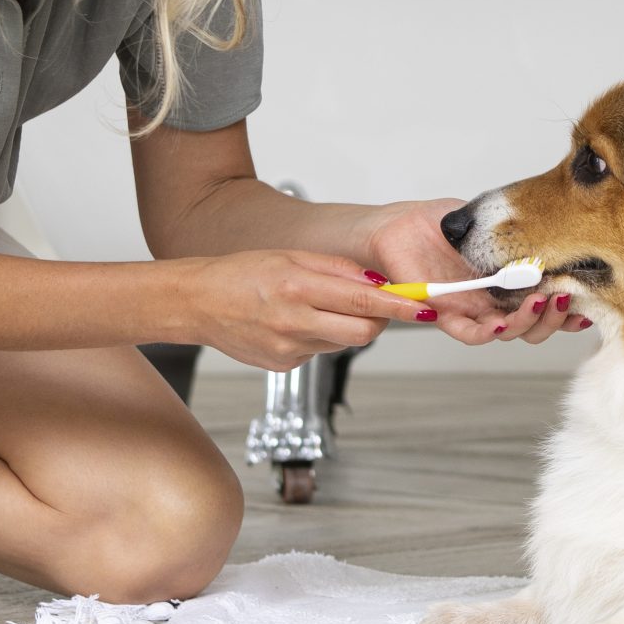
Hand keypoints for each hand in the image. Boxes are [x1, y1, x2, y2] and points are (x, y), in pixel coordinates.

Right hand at [180, 249, 412, 372]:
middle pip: (364, 332)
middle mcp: (294, 321)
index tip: (425, 306)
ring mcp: (289, 349)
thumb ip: (340, 271)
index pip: (365, 301)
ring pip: (343, 342)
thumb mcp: (293, 257)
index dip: (401, 306)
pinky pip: (321, 352)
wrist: (198, 303)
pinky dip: (321, 336)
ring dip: (346, 326)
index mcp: (298, 286)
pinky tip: (295, 322)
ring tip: (317, 306)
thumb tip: (380, 283)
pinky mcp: (284, 366)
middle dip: (379, 319)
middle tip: (375, 303)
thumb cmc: (242, 273)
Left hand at [358, 199, 590, 347]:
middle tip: (569, 298)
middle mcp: (493, 301)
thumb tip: (550, 221)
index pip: (545, 302)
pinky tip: (503, 320)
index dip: (568, 308)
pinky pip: (471, 332)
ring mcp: (471, 310)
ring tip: (543, 300)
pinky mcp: (444, 314)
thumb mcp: (483, 218)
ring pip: (509, 331)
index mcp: (507, 281)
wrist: (390, 230)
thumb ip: (513, 225)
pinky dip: (490, 330)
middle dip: (558, 317)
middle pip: (535, 324)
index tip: (591, 302)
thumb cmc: (431, 223)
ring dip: (530, 322)